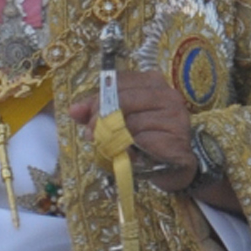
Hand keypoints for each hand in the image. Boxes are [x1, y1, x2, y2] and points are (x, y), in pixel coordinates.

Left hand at [64, 69, 208, 192]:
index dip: (97, 98)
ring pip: (131, 121)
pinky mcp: (177, 136)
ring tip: (108, 147)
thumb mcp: (118, 123)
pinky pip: (142, 140)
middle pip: (123, 98)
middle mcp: (167, 94)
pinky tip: (130, 155)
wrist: (175, 168)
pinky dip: (129, 149)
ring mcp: (175, 115)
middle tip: (91, 134)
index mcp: (152, 82)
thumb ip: (97, 113)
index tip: (84, 116)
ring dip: (113, 137)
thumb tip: (74, 110)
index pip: (118, 81)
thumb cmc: (146, 141)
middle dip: (101, 118)